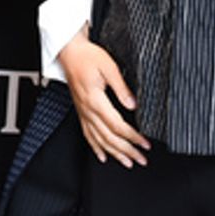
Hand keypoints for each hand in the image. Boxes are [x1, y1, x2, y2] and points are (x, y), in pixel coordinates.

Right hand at [59, 27, 150, 167]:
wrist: (69, 52)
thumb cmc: (87, 56)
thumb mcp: (109, 66)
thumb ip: (121, 87)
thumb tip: (133, 104)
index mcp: (95, 100)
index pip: (117, 125)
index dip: (132, 137)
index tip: (145, 143)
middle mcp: (87, 110)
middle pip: (109, 137)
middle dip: (127, 151)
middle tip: (142, 159)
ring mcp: (83, 112)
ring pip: (98, 140)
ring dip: (114, 154)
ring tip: (127, 163)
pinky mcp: (81, 111)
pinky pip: (87, 135)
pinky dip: (95, 148)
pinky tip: (102, 156)